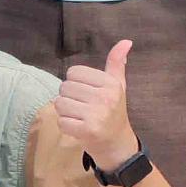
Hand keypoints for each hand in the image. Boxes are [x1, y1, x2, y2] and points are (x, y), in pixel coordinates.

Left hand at [51, 38, 143, 169]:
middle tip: (84, 108)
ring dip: (65, 113)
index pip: (73, 72)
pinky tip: (79, 129)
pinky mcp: (87, 130)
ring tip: (81, 118)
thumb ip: (116, 63)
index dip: (76, 84)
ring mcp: (97, 114)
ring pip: (59, 104)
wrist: (118, 145)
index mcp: (110, 83)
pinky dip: (66, 127)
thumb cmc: (113, 111)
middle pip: (64, 87)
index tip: (88, 94)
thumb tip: (126, 41)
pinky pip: (61, 122)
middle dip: (69, 98)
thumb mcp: (117, 85)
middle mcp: (105, 97)